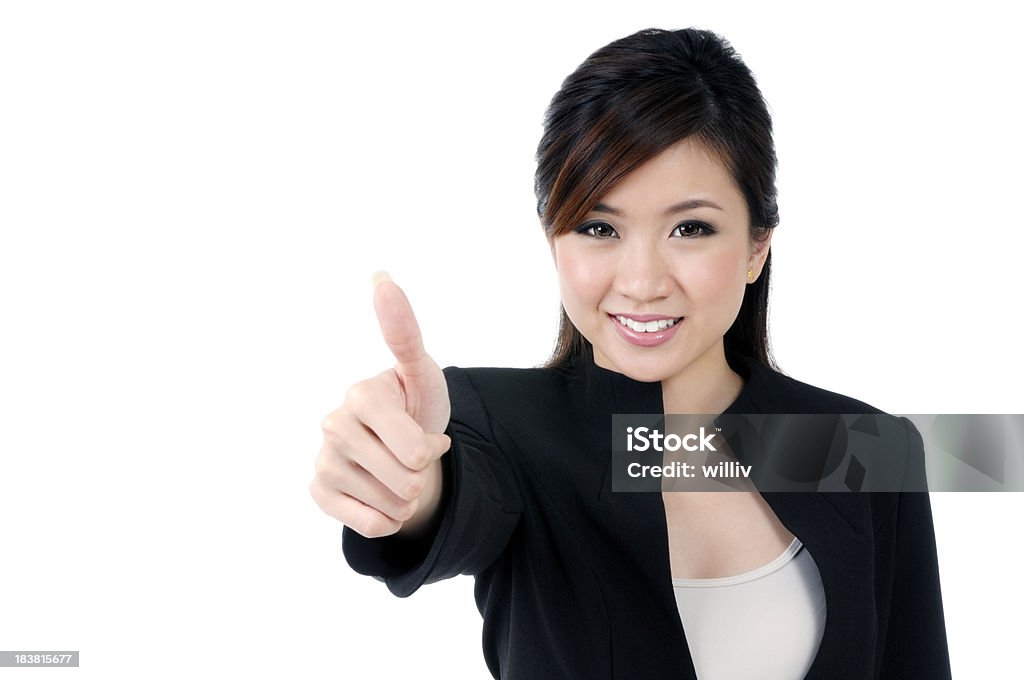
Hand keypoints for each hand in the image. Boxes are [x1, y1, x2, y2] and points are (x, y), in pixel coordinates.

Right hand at [310, 273, 450, 537]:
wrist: (401, 449)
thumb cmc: (415, 405)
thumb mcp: (422, 373)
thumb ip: (405, 332)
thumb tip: (380, 275)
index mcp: (361, 396)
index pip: (417, 451)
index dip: (433, 449)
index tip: (424, 433)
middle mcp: (333, 425)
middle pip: (408, 481)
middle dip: (422, 475)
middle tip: (412, 455)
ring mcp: (323, 460)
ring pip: (393, 506)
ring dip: (407, 497)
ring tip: (397, 472)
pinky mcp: (318, 492)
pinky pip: (372, 525)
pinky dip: (388, 519)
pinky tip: (380, 496)